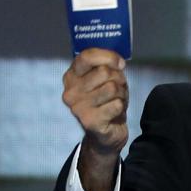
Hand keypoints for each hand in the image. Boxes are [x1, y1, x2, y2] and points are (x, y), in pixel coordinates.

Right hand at [63, 49, 128, 190]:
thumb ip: (106, 66)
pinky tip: (115, 113)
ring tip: (116, 101)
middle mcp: (70, 92)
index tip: (120, 64)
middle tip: (117, 90)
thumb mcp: (104, 80)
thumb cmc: (105, 102)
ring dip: (121, 94)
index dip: (108, 56)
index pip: (87, 56)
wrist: (105, 134)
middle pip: (104, 72)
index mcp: (71, 77)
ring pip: (112, 87)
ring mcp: (78, 108)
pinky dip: (120, 107)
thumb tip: (118, 63)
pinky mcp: (89, 121)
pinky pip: (116, 104)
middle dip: (118, 79)